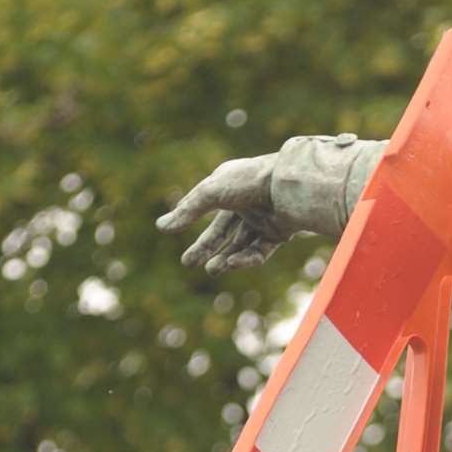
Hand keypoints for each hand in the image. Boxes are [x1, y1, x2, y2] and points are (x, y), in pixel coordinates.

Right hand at [156, 153, 291, 274]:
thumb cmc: (250, 181)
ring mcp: (264, 218)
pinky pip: (260, 250)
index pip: (206, 203)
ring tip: (212, 270)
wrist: (291, 186)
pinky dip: (246, 259)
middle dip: (205, 248)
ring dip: (225, 258)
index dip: (190, 217)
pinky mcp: (280, 232)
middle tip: (188, 263)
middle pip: (222, 230)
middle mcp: (247, 202)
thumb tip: (161, 227)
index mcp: (231, 186)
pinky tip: (232, 263)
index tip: (172, 230)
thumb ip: (188, 210)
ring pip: (241, 244)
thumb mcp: (212, 192)